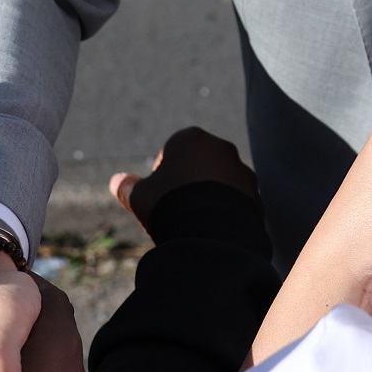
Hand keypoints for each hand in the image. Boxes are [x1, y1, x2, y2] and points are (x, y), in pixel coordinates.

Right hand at [110, 126, 257, 233]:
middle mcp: (221, 148)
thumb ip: (128, 187)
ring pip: (220, 183)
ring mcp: (242, 171)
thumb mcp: (141, 196)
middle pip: (199, 165)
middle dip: (188, 183)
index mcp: (191, 138)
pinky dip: (226, 211)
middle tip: (175, 209)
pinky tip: (213, 229)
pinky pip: (236, 201)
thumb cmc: (170, 206)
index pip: (172, 150)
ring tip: (195, 222)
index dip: (162, 174)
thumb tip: (116, 182)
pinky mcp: (255, 194)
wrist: (212, 233)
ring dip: (209, 196)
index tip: (158, 195)